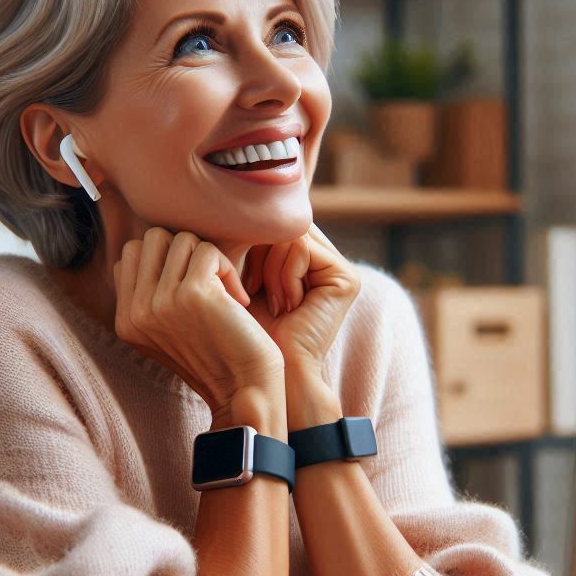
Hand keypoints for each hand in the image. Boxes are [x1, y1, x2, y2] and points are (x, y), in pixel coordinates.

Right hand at [110, 227, 283, 412]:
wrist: (244, 390)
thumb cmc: (216, 355)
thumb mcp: (168, 328)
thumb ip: (151, 292)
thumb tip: (154, 245)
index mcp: (126, 320)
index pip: (131, 254)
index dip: (165, 259)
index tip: (189, 286)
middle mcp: (137, 311)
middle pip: (152, 238)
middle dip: (185, 252)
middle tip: (207, 282)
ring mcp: (161, 302)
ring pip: (182, 239)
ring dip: (208, 259)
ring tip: (223, 291)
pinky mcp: (193, 294)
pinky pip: (208, 251)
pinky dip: (228, 269)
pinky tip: (236, 299)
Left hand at [240, 223, 360, 373]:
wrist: (267, 373)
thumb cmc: (246, 332)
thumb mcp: (240, 277)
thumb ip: (246, 241)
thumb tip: (229, 203)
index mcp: (302, 261)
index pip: (272, 226)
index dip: (249, 245)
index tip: (243, 284)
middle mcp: (325, 261)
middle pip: (281, 225)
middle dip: (258, 256)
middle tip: (255, 292)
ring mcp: (339, 268)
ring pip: (288, 233)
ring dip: (269, 269)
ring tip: (276, 304)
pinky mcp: (346, 277)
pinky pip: (300, 247)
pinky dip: (284, 275)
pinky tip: (289, 306)